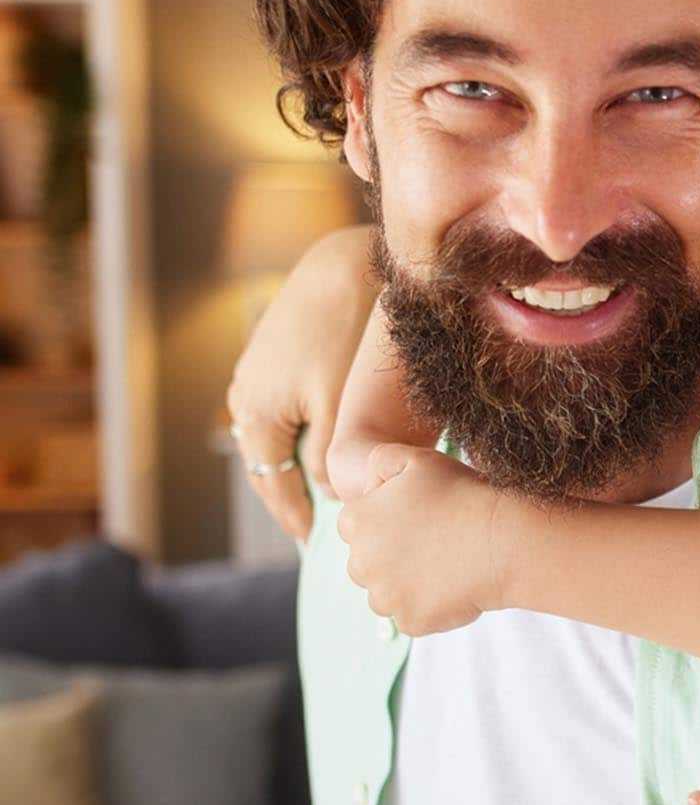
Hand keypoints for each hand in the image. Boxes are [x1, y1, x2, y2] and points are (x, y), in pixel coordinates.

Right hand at [223, 225, 375, 540]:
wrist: (348, 262)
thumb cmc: (347, 331)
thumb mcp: (339, 404)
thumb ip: (329, 455)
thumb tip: (328, 492)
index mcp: (255, 413)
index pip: (273, 482)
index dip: (295, 515)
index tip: (314, 541)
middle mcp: (246, 395)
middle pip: (268, 462)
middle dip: (291, 494)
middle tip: (318, 527)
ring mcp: (259, 372)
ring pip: (278, 434)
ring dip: (297, 462)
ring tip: (325, 491)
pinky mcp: (279, 353)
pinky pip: (286, 408)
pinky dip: (302, 431)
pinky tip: (328, 440)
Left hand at [335, 444, 524, 635]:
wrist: (503, 540)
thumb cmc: (464, 494)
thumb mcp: (418, 460)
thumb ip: (381, 460)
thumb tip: (368, 480)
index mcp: (356, 521)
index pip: (356, 526)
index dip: (386, 521)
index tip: (416, 519)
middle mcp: (360, 563)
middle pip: (367, 563)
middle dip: (391, 555)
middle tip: (434, 543)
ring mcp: (386, 597)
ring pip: (387, 593)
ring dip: (407, 584)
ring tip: (445, 565)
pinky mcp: (411, 622)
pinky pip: (413, 617)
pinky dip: (430, 607)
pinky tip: (455, 586)